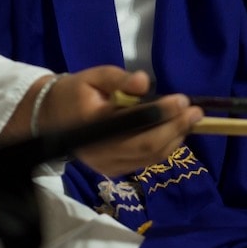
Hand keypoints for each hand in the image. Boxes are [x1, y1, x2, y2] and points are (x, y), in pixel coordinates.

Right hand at [5, 66, 203, 178]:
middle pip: (148, 146)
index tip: (182, 99)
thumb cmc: (75, 93)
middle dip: (176, 128)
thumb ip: (119, 78)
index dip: (162, 114)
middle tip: (196, 111)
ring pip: (150, 157)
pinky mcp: (112, 171)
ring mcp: (107, 165)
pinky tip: (174, 132)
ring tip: (190, 120)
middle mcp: (101, 151)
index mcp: (92, 126)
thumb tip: (144, 81)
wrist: (49, 118)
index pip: (134, 123)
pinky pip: (145, 161)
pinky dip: (164, 147)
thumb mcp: (93, 76)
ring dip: (175, 138)